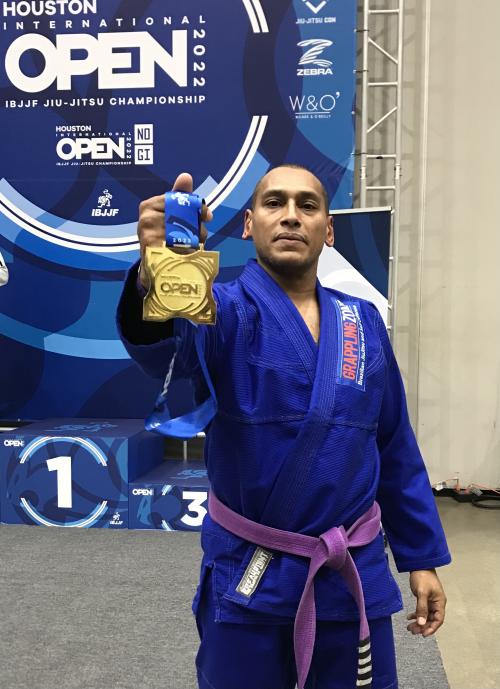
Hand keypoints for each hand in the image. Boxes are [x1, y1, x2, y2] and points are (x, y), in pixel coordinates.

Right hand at [137, 172, 212, 288]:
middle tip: (201, 233)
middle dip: (198, 226)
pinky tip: (189, 255)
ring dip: (197, 241)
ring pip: (187, 233)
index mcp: (148, 206)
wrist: (154, 268)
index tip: (207, 216)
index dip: (197, 208)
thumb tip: (186, 176)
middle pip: (185, 216)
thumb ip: (179, 196)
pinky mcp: (159, 255)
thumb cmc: (163, 236)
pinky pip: (185, 249)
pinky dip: (192, 252)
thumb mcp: (169, 215)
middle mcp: (146, 219)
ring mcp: (150, 237)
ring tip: (192, 246)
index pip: (180, 200)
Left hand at [407, 569, 446, 636]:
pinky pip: (421, 610)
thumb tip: (421, 623)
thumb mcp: (422, 592)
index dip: (432, 628)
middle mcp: (437, 603)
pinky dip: (416, 615)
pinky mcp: (424, 599)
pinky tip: (409, 617)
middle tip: (412, 631)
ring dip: (418, 622)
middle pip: (431, 619)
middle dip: (422, 626)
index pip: (438, 620)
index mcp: (440, 602)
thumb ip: (422, 608)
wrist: (418, 565)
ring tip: (409, 627)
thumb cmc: (423, 577)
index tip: (423, 634)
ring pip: (425, 616)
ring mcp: (430, 601)